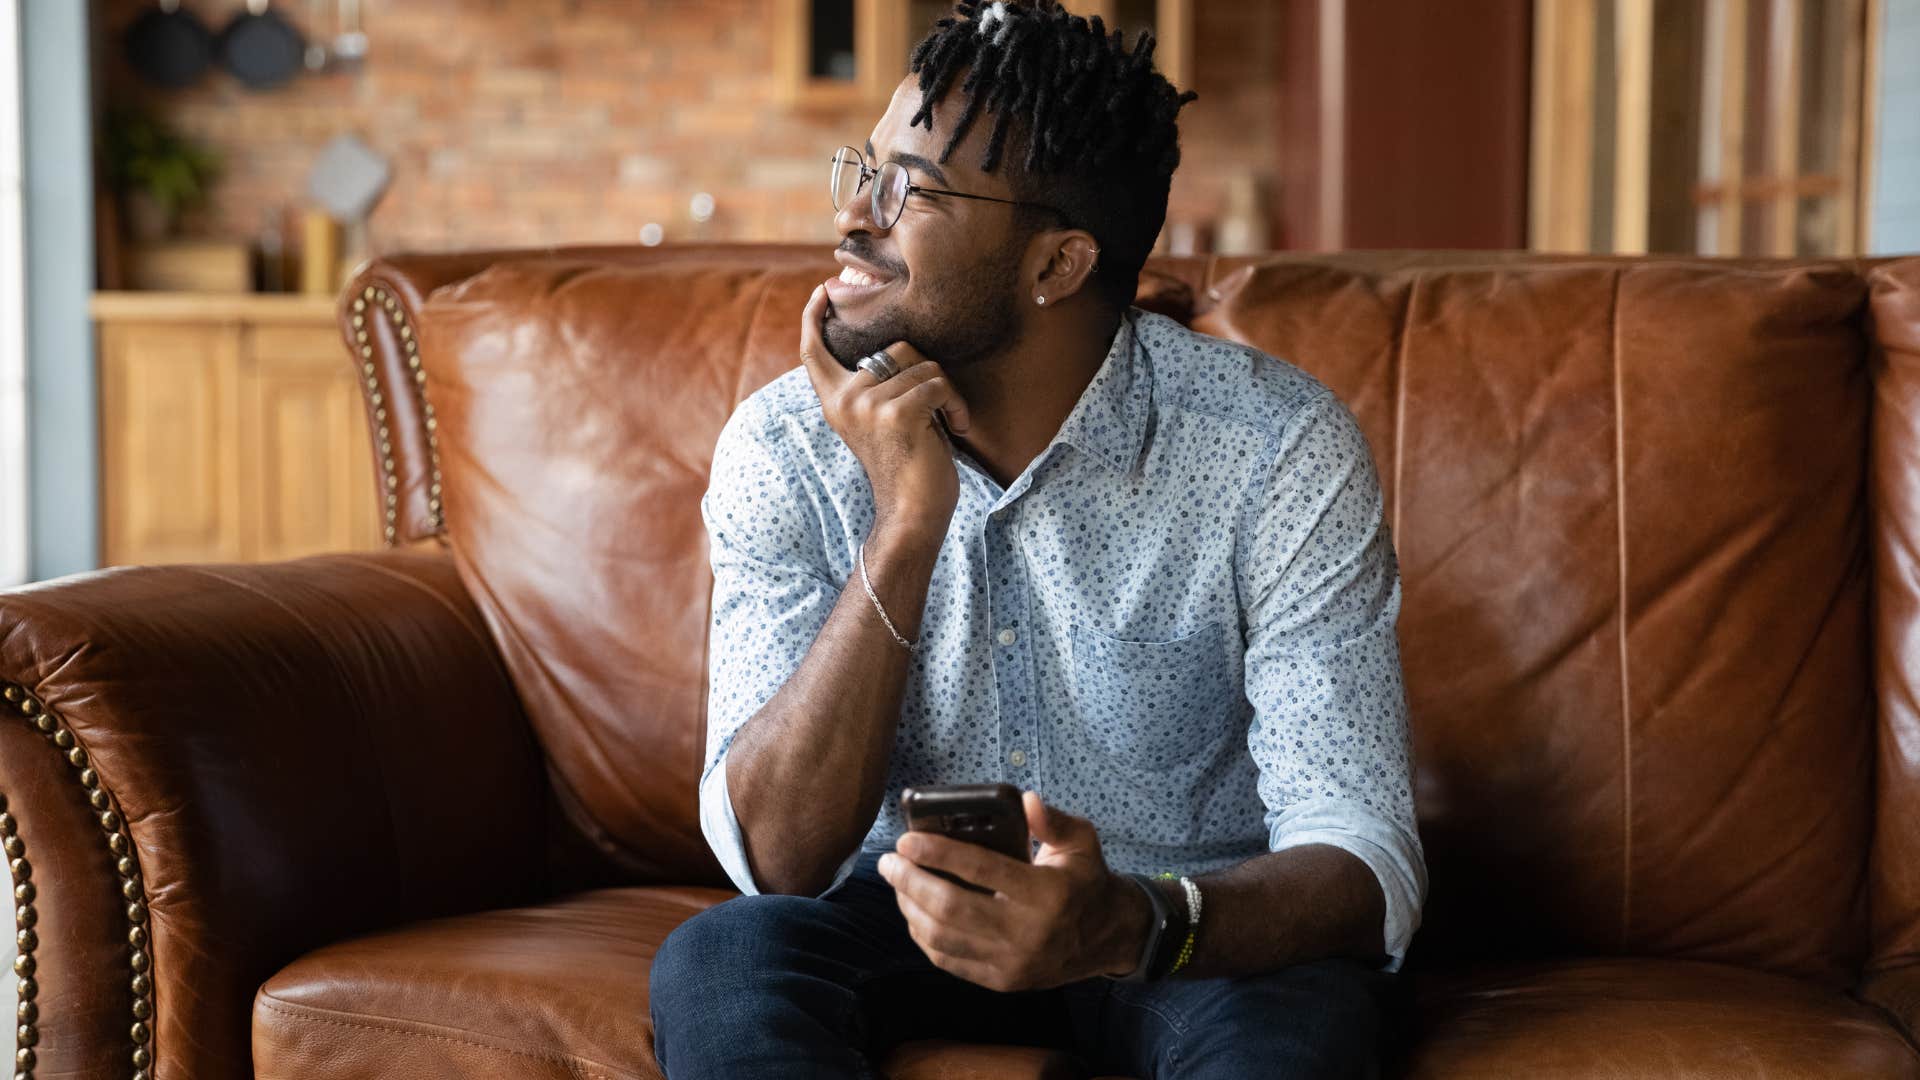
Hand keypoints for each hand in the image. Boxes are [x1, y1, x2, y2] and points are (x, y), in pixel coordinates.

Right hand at [797, 283, 972, 537]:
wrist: (913, 514)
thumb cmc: (906, 466)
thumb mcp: (878, 419)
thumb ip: (874, 385)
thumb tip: (892, 347)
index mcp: (835, 401)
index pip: (813, 351)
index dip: (814, 317)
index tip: (824, 291)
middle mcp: (845, 399)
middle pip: (896, 348)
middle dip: (927, 372)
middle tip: (935, 409)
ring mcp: (868, 404)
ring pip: (924, 366)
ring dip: (946, 393)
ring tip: (945, 423)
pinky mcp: (897, 412)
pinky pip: (939, 385)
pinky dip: (956, 406)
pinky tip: (955, 430)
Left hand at [877, 790, 1143, 991]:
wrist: (1109, 938)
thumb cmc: (1087, 880)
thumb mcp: (1082, 842)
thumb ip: (1052, 821)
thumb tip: (1025, 800)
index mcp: (1045, 893)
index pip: (981, 869)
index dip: (938, 853)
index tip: (907, 840)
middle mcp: (1026, 932)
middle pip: (951, 907)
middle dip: (910, 882)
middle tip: (889, 861)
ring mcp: (1011, 962)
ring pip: (943, 938)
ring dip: (910, 909)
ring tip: (897, 883)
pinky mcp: (1002, 981)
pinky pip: (950, 961)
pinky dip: (924, 937)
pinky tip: (914, 914)